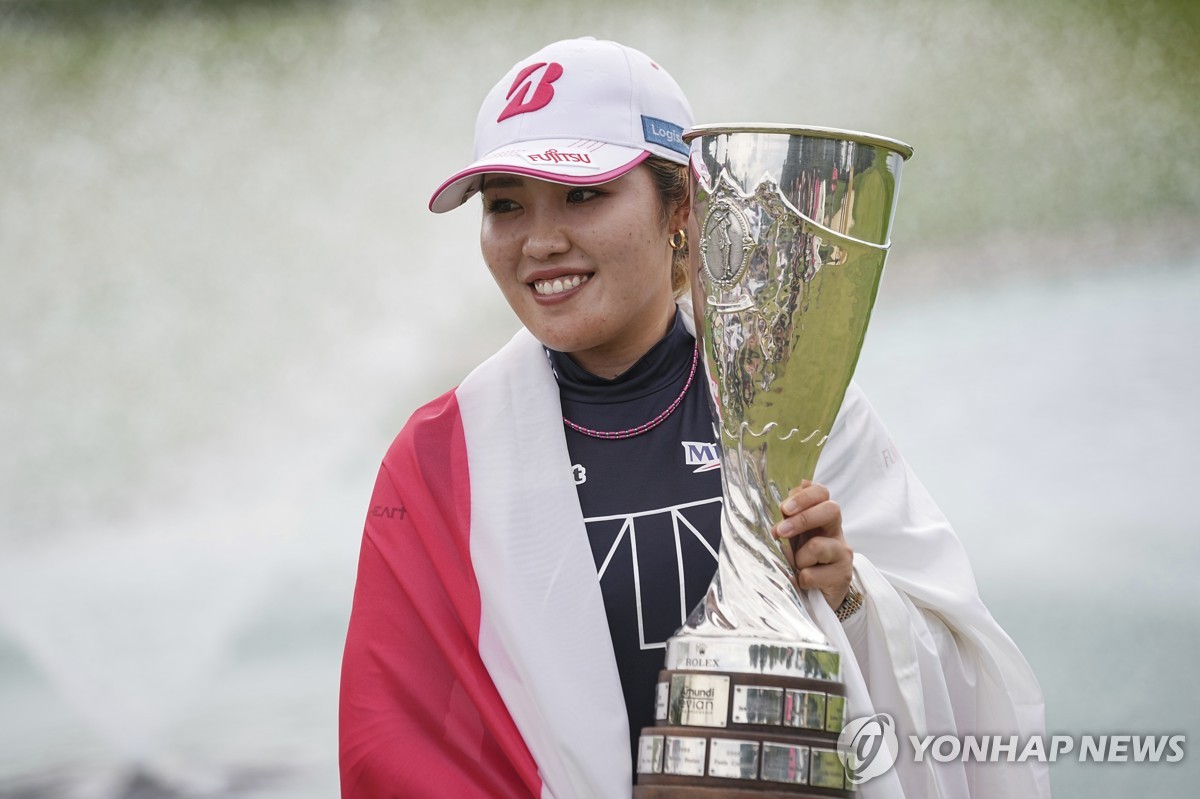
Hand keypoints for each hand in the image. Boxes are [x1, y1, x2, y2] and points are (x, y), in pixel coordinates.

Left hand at [772, 480, 852, 610]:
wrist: (821, 594)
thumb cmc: (806, 559)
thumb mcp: (796, 535)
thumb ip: (793, 513)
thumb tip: (800, 482)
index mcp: (823, 517)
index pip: (822, 493)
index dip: (804, 496)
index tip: (785, 508)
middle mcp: (837, 531)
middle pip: (831, 510)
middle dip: (802, 520)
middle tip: (780, 532)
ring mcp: (843, 554)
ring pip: (818, 547)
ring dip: (798, 559)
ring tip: (797, 567)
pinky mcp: (842, 576)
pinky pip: (811, 575)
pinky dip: (800, 579)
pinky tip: (802, 582)